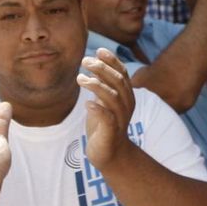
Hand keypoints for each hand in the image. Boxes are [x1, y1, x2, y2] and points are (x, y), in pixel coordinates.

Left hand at [77, 49, 136, 168]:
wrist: (110, 155)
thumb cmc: (105, 125)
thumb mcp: (104, 101)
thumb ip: (102, 84)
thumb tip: (95, 63)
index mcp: (126, 96)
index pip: (122, 73)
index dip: (112, 60)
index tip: (98, 50)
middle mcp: (126, 106)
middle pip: (118, 82)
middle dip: (102, 69)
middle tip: (84, 61)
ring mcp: (120, 119)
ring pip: (113, 97)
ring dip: (97, 85)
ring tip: (80, 78)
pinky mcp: (111, 133)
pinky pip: (108, 119)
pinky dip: (98, 110)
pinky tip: (87, 104)